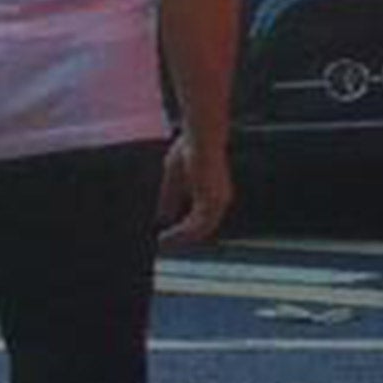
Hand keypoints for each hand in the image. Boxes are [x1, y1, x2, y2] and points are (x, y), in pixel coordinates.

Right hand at [156, 132, 231, 248]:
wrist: (200, 136)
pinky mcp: (211, 201)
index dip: (185, 230)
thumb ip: (171, 197)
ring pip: (199, 230)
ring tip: (163, 244)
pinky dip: (180, 234)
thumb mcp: (174, 177)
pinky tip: (166, 237)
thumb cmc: (190, 148)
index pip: (202, 219)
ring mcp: (217, 201)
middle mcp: (219, 199)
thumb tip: (163, 217)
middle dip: (183, 238)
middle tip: (165, 246)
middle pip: (202, 228)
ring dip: (180, 239)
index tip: (169, 237)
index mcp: (214, 192)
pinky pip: (195, 226)